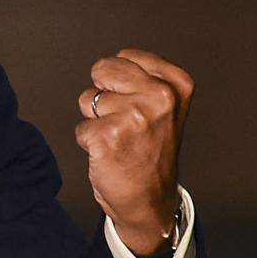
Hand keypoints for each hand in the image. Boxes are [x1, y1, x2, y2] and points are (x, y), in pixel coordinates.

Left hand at [75, 49, 192, 256]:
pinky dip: (89, 141)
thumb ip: (144, 78)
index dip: (121, 81)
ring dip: (96, 120)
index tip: (137, 103)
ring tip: (119, 138)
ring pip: (88, 99)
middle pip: (102, 71)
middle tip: (125, 122)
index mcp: (175, 84)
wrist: (150, 201)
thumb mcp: (165, 106)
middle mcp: (159, 97)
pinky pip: (81, 127)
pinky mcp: (108, 136)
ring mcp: (134, 116)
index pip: (123, 57)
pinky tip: (110, 153)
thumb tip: (112, 62)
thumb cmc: (152, 152)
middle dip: (105, 95)